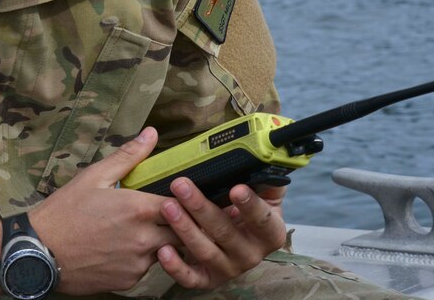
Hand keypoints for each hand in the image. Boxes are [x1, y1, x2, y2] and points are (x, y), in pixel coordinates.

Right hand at [29, 127, 181, 294]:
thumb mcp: (94, 176)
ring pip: (165, 251)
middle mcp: (144, 239)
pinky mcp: (129, 281)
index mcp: (139, 209)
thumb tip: (152, 134)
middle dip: (177, 224)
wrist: (39, 253)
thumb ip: (128, 156)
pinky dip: (140, 259)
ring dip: (159, 241)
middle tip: (162, 215)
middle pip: (181, 233)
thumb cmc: (64, 212)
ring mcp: (138, 263)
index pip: (182, 205)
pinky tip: (120, 248)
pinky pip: (146, 268)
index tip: (178, 196)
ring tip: (134, 231)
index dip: (183, 200)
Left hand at [156, 179, 286, 288]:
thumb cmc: (244, 206)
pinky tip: (163, 251)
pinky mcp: (207, 279)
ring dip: (185, 229)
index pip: (263, 220)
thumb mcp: (263, 192)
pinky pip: (191, 279)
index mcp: (270, 231)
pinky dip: (176, 268)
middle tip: (180, 185)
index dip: (251, 205)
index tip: (236, 188)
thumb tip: (264, 155)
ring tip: (167, 206)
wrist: (237, 238)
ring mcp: (229, 268)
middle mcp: (251, 254)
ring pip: (206, 251)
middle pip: (226, 232)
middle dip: (201, 207)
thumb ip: (265, 177)